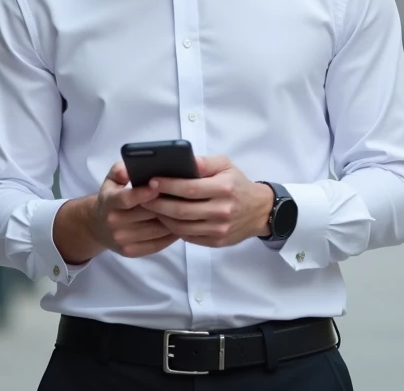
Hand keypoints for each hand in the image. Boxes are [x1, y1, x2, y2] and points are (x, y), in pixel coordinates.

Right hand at [88, 162, 180, 257]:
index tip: (158, 186)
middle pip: (146, 214)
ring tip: (185, 210)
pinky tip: (179, 226)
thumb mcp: (110, 180)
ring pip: (156, 230)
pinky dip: (170, 236)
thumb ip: (119, 170)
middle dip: (166, 205)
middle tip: (183, 196)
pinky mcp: (131, 252)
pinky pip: (157, 245)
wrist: (97, 226)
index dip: (143, 193)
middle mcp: (113, 222)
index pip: (126, 199)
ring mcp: (122, 240)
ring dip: (173, 221)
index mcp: (108, 202)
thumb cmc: (110, 198)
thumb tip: (129, 169)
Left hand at [141, 155, 273, 247]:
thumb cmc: (237, 184)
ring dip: (162, 217)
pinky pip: (188, 237)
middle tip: (143, 197)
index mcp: (224, 188)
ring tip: (151, 207)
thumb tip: (181, 161)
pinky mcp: (216, 241)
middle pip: (182, 210)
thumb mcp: (225, 165)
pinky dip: (173, 229)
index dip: (167, 185)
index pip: (189, 188)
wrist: (259, 210)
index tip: (151, 181)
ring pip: (182, 226)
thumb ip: (203, 163)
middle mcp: (222, 210)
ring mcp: (219, 229)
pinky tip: (165, 219)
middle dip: (158, 203)